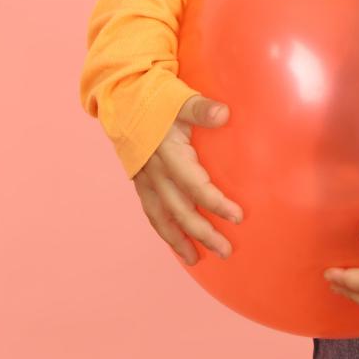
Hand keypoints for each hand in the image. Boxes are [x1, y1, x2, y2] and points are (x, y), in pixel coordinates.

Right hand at [132, 93, 242, 265]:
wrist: (121, 97)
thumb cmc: (156, 98)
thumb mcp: (180, 99)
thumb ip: (200, 109)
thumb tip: (223, 114)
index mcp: (168, 153)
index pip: (195, 185)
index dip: (215, 203)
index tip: (238, 217)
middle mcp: (154, 172)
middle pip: (179, 210)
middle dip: (202, 233)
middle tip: (225, 251)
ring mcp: (144, 179)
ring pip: (161, 217)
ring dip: (178, 240)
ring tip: (195, 260)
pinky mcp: (139, 181)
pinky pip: (151, 211)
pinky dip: (163, 229)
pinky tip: (176, 243)